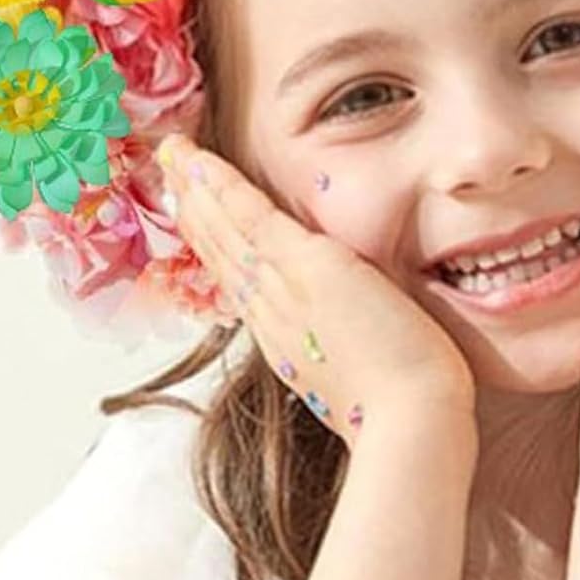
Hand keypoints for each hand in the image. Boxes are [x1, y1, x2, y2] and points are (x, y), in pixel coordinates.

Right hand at [158, 136, 478, 456]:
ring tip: (173, 156)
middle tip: (168, 177)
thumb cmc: (402, 410)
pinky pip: (251, 217)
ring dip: (196, 191)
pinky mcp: (307, 267)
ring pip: (227, 232)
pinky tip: (198, 162)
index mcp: (287, 340)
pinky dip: (221, 187)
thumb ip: (350, 356)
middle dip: (195, 214)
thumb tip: (359, 348)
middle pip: (222, 256)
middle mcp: (272, 315)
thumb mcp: (360, 381)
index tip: (196, 221)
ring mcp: (284, 290)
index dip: (216, 250)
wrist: (411, 422)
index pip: (242, 285)